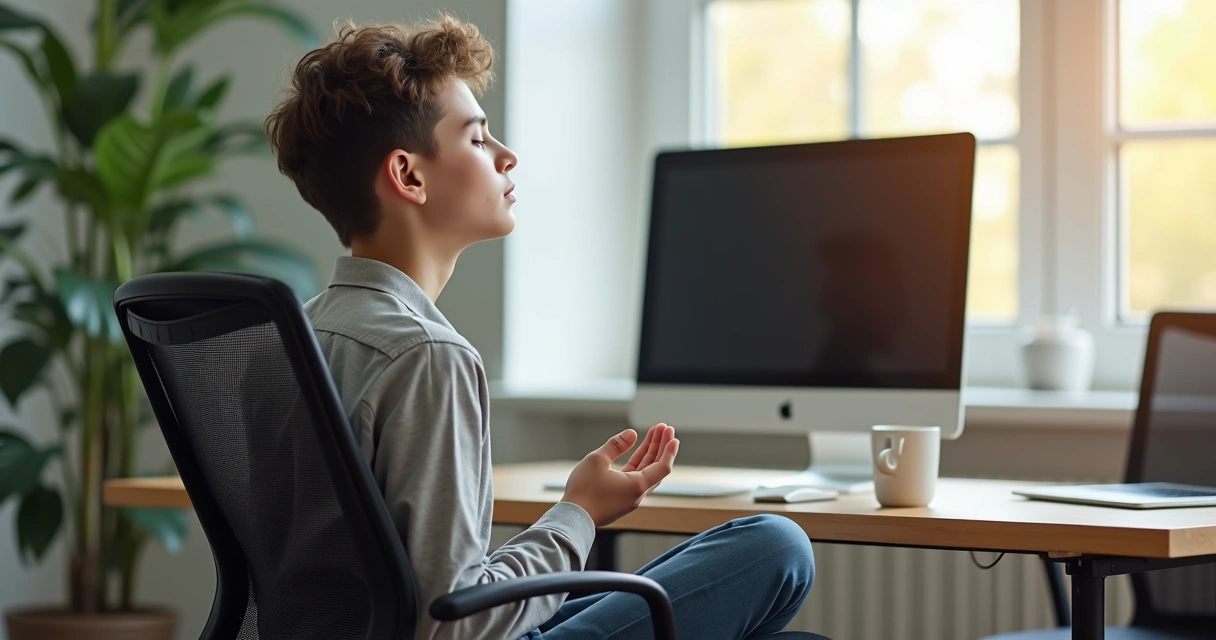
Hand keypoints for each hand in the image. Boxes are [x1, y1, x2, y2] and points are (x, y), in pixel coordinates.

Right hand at [562, 424, 679, 527]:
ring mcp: (630, 498)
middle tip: (664, 427)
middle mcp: (637, 494)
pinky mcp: (621, 499)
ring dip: (650, 452)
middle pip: (656, 467)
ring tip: (653, 434)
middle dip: (661, 446)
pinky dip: (639, 463)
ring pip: (646, 472)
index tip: (672, 435)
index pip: (662, 466)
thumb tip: (632, 433)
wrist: (572, 518)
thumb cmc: (583, 490)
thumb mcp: (597, 460)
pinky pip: (636, 478)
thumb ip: (617, 445)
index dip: (669, 449)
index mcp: (637, 486)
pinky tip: (638, 451)